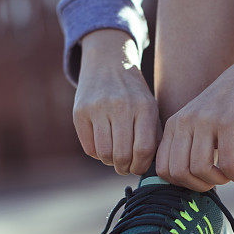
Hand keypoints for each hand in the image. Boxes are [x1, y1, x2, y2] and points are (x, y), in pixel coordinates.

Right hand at [73, 29, 160, 174]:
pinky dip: (97, 154)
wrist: (108, 64)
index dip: (141, 166)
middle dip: (125, 168)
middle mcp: (121, 106)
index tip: (139, 168)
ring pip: (104, 153)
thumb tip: (152, 169)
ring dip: (110, 162)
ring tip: (114, 159)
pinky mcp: (80, 112)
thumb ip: (153, 136)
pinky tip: (103, 146)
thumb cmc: (134, 95)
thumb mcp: (150, 108)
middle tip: (125, 168)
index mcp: (144, 107)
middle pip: (123, 154)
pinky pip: (89, 147)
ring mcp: (99, 108)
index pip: (144, 149)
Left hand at [156, 36, 233, 190]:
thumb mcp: (199, 121)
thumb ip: (189, 145)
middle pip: (179, 174)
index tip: (203, 180)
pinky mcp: (228, 123)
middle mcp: (185, 122)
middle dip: (200, 186)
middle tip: (220, 180)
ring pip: (201, 170)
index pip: (162, 170)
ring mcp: (206, 122)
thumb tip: (187, 183)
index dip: (182, 184)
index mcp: (174, 124)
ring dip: (220, 181)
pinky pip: (227, 164)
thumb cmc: (228, 104)